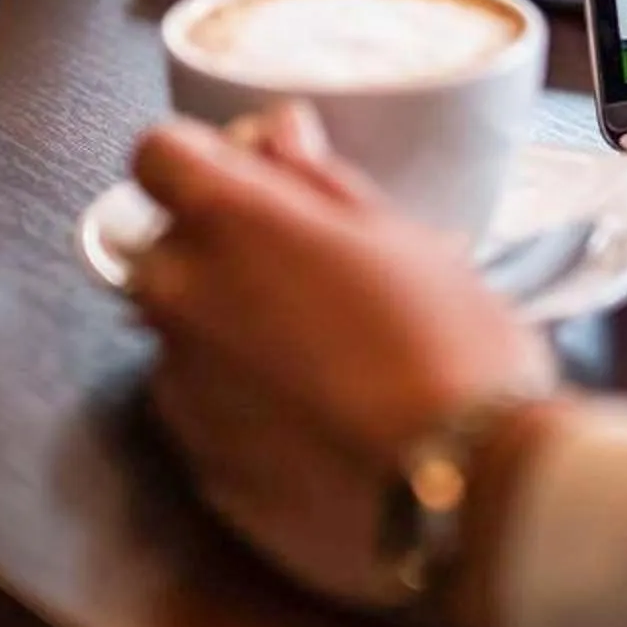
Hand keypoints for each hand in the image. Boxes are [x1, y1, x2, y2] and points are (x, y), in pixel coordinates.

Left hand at [128, 108, 555, 612]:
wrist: (468, 494)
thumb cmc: (450, 344)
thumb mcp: (401, 237)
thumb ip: (318, 180)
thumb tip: (275, 132)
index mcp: (229, 222)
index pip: (158, 154)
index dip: (205, 161)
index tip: (255, 180)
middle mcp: (181, 299)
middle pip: (163, 249)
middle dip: (217, 251)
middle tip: (307, 274)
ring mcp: (181, 389)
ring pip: (182, 334)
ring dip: (229, 330)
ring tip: (324, 360)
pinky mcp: (199, 465)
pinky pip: (202, 410)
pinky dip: (240, 403)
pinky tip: (316, 420)